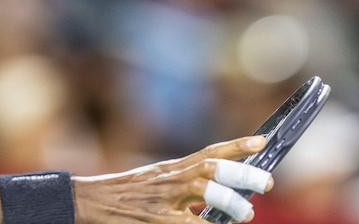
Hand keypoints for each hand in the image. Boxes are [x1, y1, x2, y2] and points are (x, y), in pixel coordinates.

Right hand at [73, 136, 273, 223]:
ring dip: (230, 201)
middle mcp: (171, 179)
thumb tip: (223, 190)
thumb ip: (187, 184)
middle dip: (242, 173)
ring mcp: (164, 200)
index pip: (209, 153)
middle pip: (212, 168)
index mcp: (173, 169)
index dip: (237, 146)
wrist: (91, 202)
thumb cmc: (127, 194)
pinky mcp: (157, 221)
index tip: (262, 142)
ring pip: (204, 192)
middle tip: (267, 182)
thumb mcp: (158, 181)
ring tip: (247, 213)